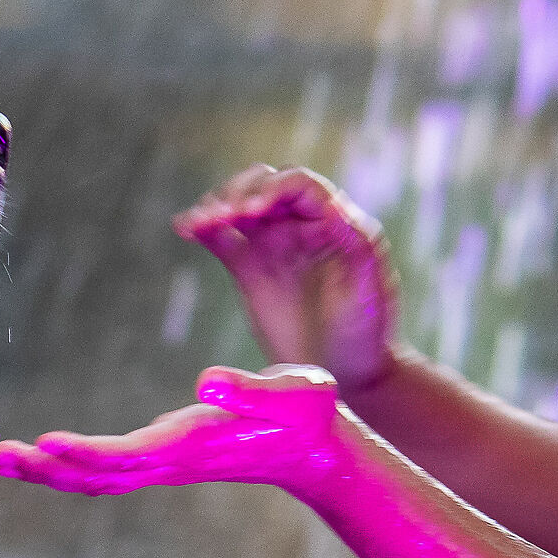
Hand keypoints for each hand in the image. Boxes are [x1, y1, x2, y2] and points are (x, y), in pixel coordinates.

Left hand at [0, 366, 349, 495]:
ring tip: (1, 457)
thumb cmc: (308, 414)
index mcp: (193, 444)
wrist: (317, 450)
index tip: (44, 444)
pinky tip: (43, 454)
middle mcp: (171, 460)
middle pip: (98, 475)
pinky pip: (107, 468)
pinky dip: (70, 463)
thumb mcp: (293, 392)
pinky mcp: (165, 456)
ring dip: (48, 469)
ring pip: (97, 477)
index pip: (127, 455)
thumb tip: (208, 381)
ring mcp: (166, 463)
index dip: (84, 452)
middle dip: (46, 468)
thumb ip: (253, 387)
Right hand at [174, 166, 400, 392]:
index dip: (271, 188)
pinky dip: (202, 228)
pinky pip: (220, 237)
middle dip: (236, 193)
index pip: (297, 185)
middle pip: (261, 184)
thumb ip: (358, 243)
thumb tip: (332, 207)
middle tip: (219, 215)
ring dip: (214, 206)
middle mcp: (298, 223)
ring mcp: (270, 244)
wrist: (348, 372)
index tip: (250, 210)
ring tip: (195, 222)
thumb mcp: (371, 286)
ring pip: (236, 206)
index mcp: (331, 220)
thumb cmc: (368, 328)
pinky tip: (186, 228)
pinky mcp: (247, 267)